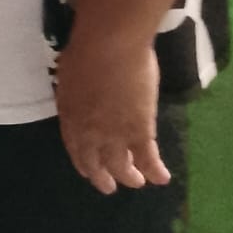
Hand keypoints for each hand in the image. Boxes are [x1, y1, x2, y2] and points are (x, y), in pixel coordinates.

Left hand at [55, 34, 170, 195]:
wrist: (109, 45)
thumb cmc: (86, 49)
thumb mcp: (70, 74)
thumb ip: (76, 92)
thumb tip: (81, 95)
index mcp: (71, 117)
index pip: (75, 149)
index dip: (83, 163)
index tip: (88, 171)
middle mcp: (90, 134)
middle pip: (95, 164)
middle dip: (102, 178)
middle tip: (109, 187)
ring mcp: (115, 135)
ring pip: (122, 167)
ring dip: (130, 177)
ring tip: (137, 182)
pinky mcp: (140, 131)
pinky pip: (148, 158)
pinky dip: (156, 170)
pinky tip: (162, 178)